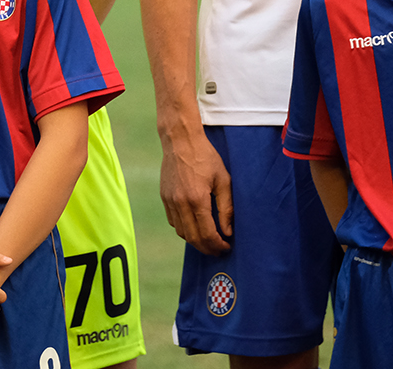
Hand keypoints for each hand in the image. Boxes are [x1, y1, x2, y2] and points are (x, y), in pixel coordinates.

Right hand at [160, 131, 232, 253]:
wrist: (181, 141)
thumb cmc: (205, 157)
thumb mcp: (223, 180)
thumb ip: (226, 208)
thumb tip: (228, 232)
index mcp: (197, 199)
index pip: (207, 234)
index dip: (217, 245)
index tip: (226, 247)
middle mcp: (180, 203)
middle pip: (192, 238)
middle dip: (207, 248)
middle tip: (218, 250)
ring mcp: (170, 201)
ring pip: (181, 232)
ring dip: (195, 240)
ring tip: (208, 240)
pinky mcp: (164, 197)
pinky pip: (173, 221)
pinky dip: (184, 229)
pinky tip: (195, 226)